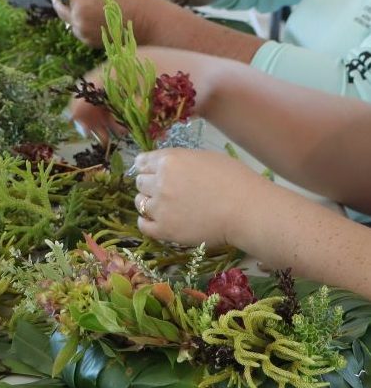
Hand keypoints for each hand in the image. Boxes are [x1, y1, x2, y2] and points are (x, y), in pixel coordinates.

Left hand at [47, 0, 174, 47]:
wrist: (150, 24)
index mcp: (80, 4)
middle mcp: (78, 22)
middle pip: (58, 4)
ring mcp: (82, 34)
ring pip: (66, 16)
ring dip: (66, 4)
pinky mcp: (88, 41)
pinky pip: (76, 25)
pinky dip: (76, 15)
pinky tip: (83, 7)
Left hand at [132, 148, 270, 246]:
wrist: (248, 210)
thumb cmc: (235, 180)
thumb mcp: (206, 158)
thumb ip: (181, 160)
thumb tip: (166, 165)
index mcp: (170, 161)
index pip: (142, 162)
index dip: (147, 167)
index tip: (151, 173)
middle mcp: (160, 182)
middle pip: (140, 182)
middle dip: (150, 184)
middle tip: (167, 191)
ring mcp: (160, 207)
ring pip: (139, 202)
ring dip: (149, 202)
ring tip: (167, 206)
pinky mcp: (164, 230)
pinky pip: (143, 225)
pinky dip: (147, 222)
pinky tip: (159, 220)